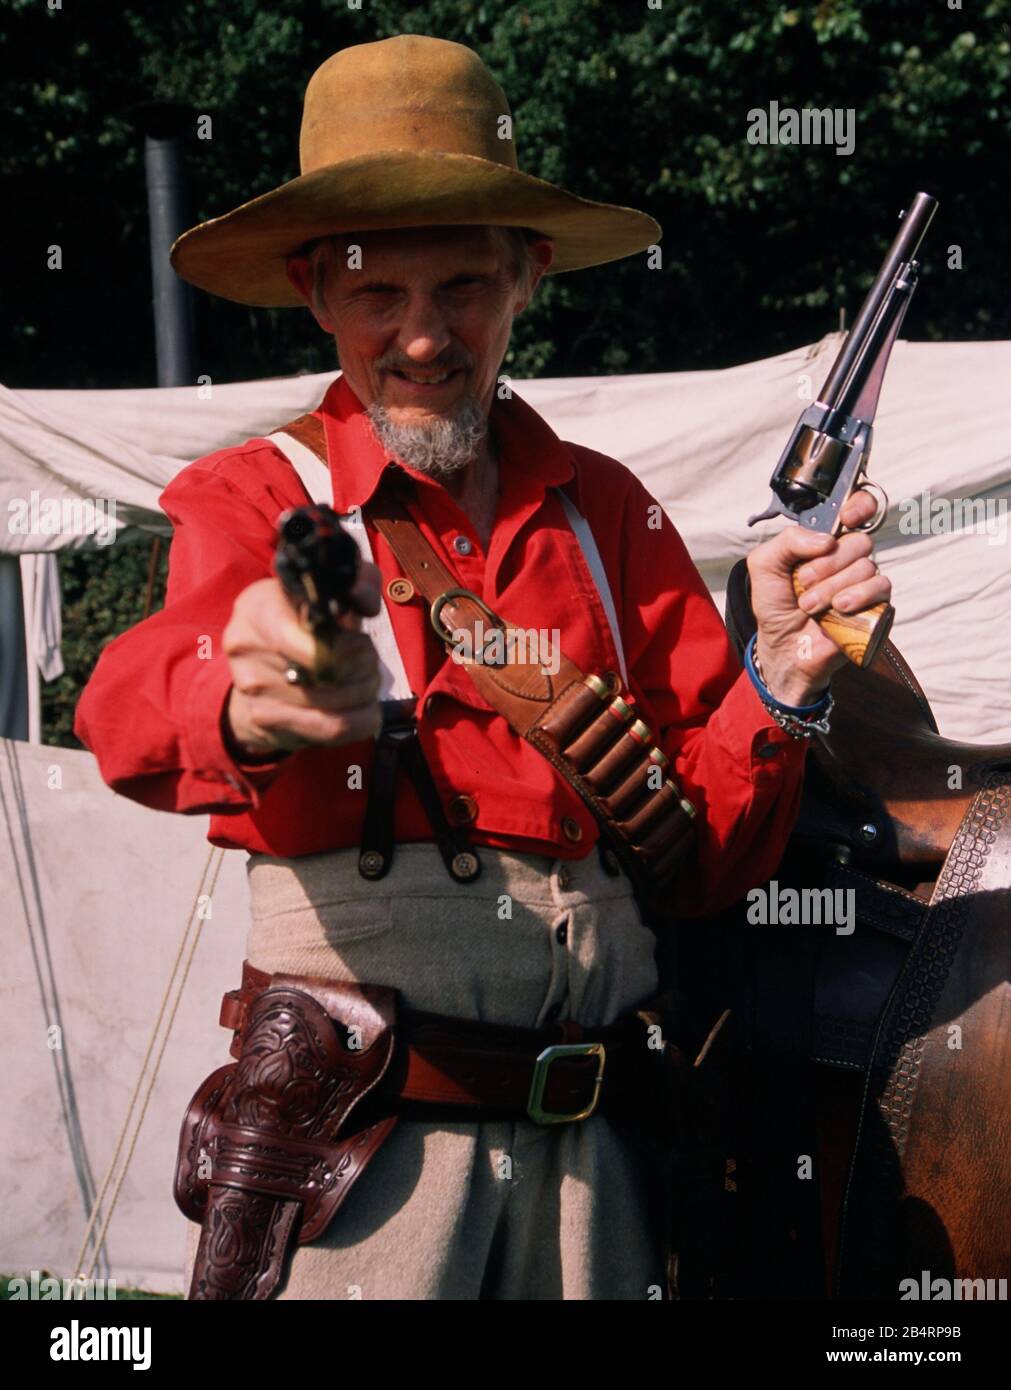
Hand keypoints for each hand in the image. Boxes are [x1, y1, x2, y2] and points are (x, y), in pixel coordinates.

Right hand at [222, 562, 383, 756]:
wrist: (260, 670)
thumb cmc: (304, 626)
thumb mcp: (330, 594)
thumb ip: (359, 583)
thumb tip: (364, 600)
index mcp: (258, 606)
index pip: (311, 637)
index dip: (351, 646)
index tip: (362, 642)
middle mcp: (245, 644)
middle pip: (327, 669)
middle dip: (364, 668)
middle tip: (370, 664)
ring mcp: (250, 686)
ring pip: (334, 703)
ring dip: (364, 694)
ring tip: (365, 684)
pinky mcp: (263, 720)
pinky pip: (330, 729)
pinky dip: (359, 720)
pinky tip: (362, 710)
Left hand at [746, 489, 890, 705]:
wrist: (784, 646)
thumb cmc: (776, 605)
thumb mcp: (764, 566)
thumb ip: (786, 541)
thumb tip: (826, 539)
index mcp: (825, 541)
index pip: (857, 508)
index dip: (859, 505)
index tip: (846, 518)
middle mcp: (848, 557)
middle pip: (858, 541)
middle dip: (827, 564)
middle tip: (804, 582)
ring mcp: (864, 580)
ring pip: (866, 566)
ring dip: (833, 587)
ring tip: (811, 605)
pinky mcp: (877, 604)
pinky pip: (881, 587)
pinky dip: (858, 596)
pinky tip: (839, 609)